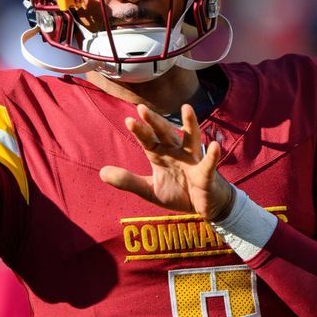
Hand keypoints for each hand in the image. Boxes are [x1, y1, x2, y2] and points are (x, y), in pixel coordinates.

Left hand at [100, 104, 234, 220]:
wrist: (203, 208)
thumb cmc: (179, 193)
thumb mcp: (149, 190)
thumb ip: (128, 181)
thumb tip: (101, 172)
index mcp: (161, 155)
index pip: (148, 141)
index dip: (140, 131)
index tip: (128, 120)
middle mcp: (177, 153)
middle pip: (165, 134)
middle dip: (155, 122)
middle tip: (142, 108)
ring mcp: (193, 160)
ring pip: (191, 139)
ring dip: (190, 124)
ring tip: (187, 108)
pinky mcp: (206, 173)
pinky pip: (209, 164)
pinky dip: (212, 155)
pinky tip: (214, 146)